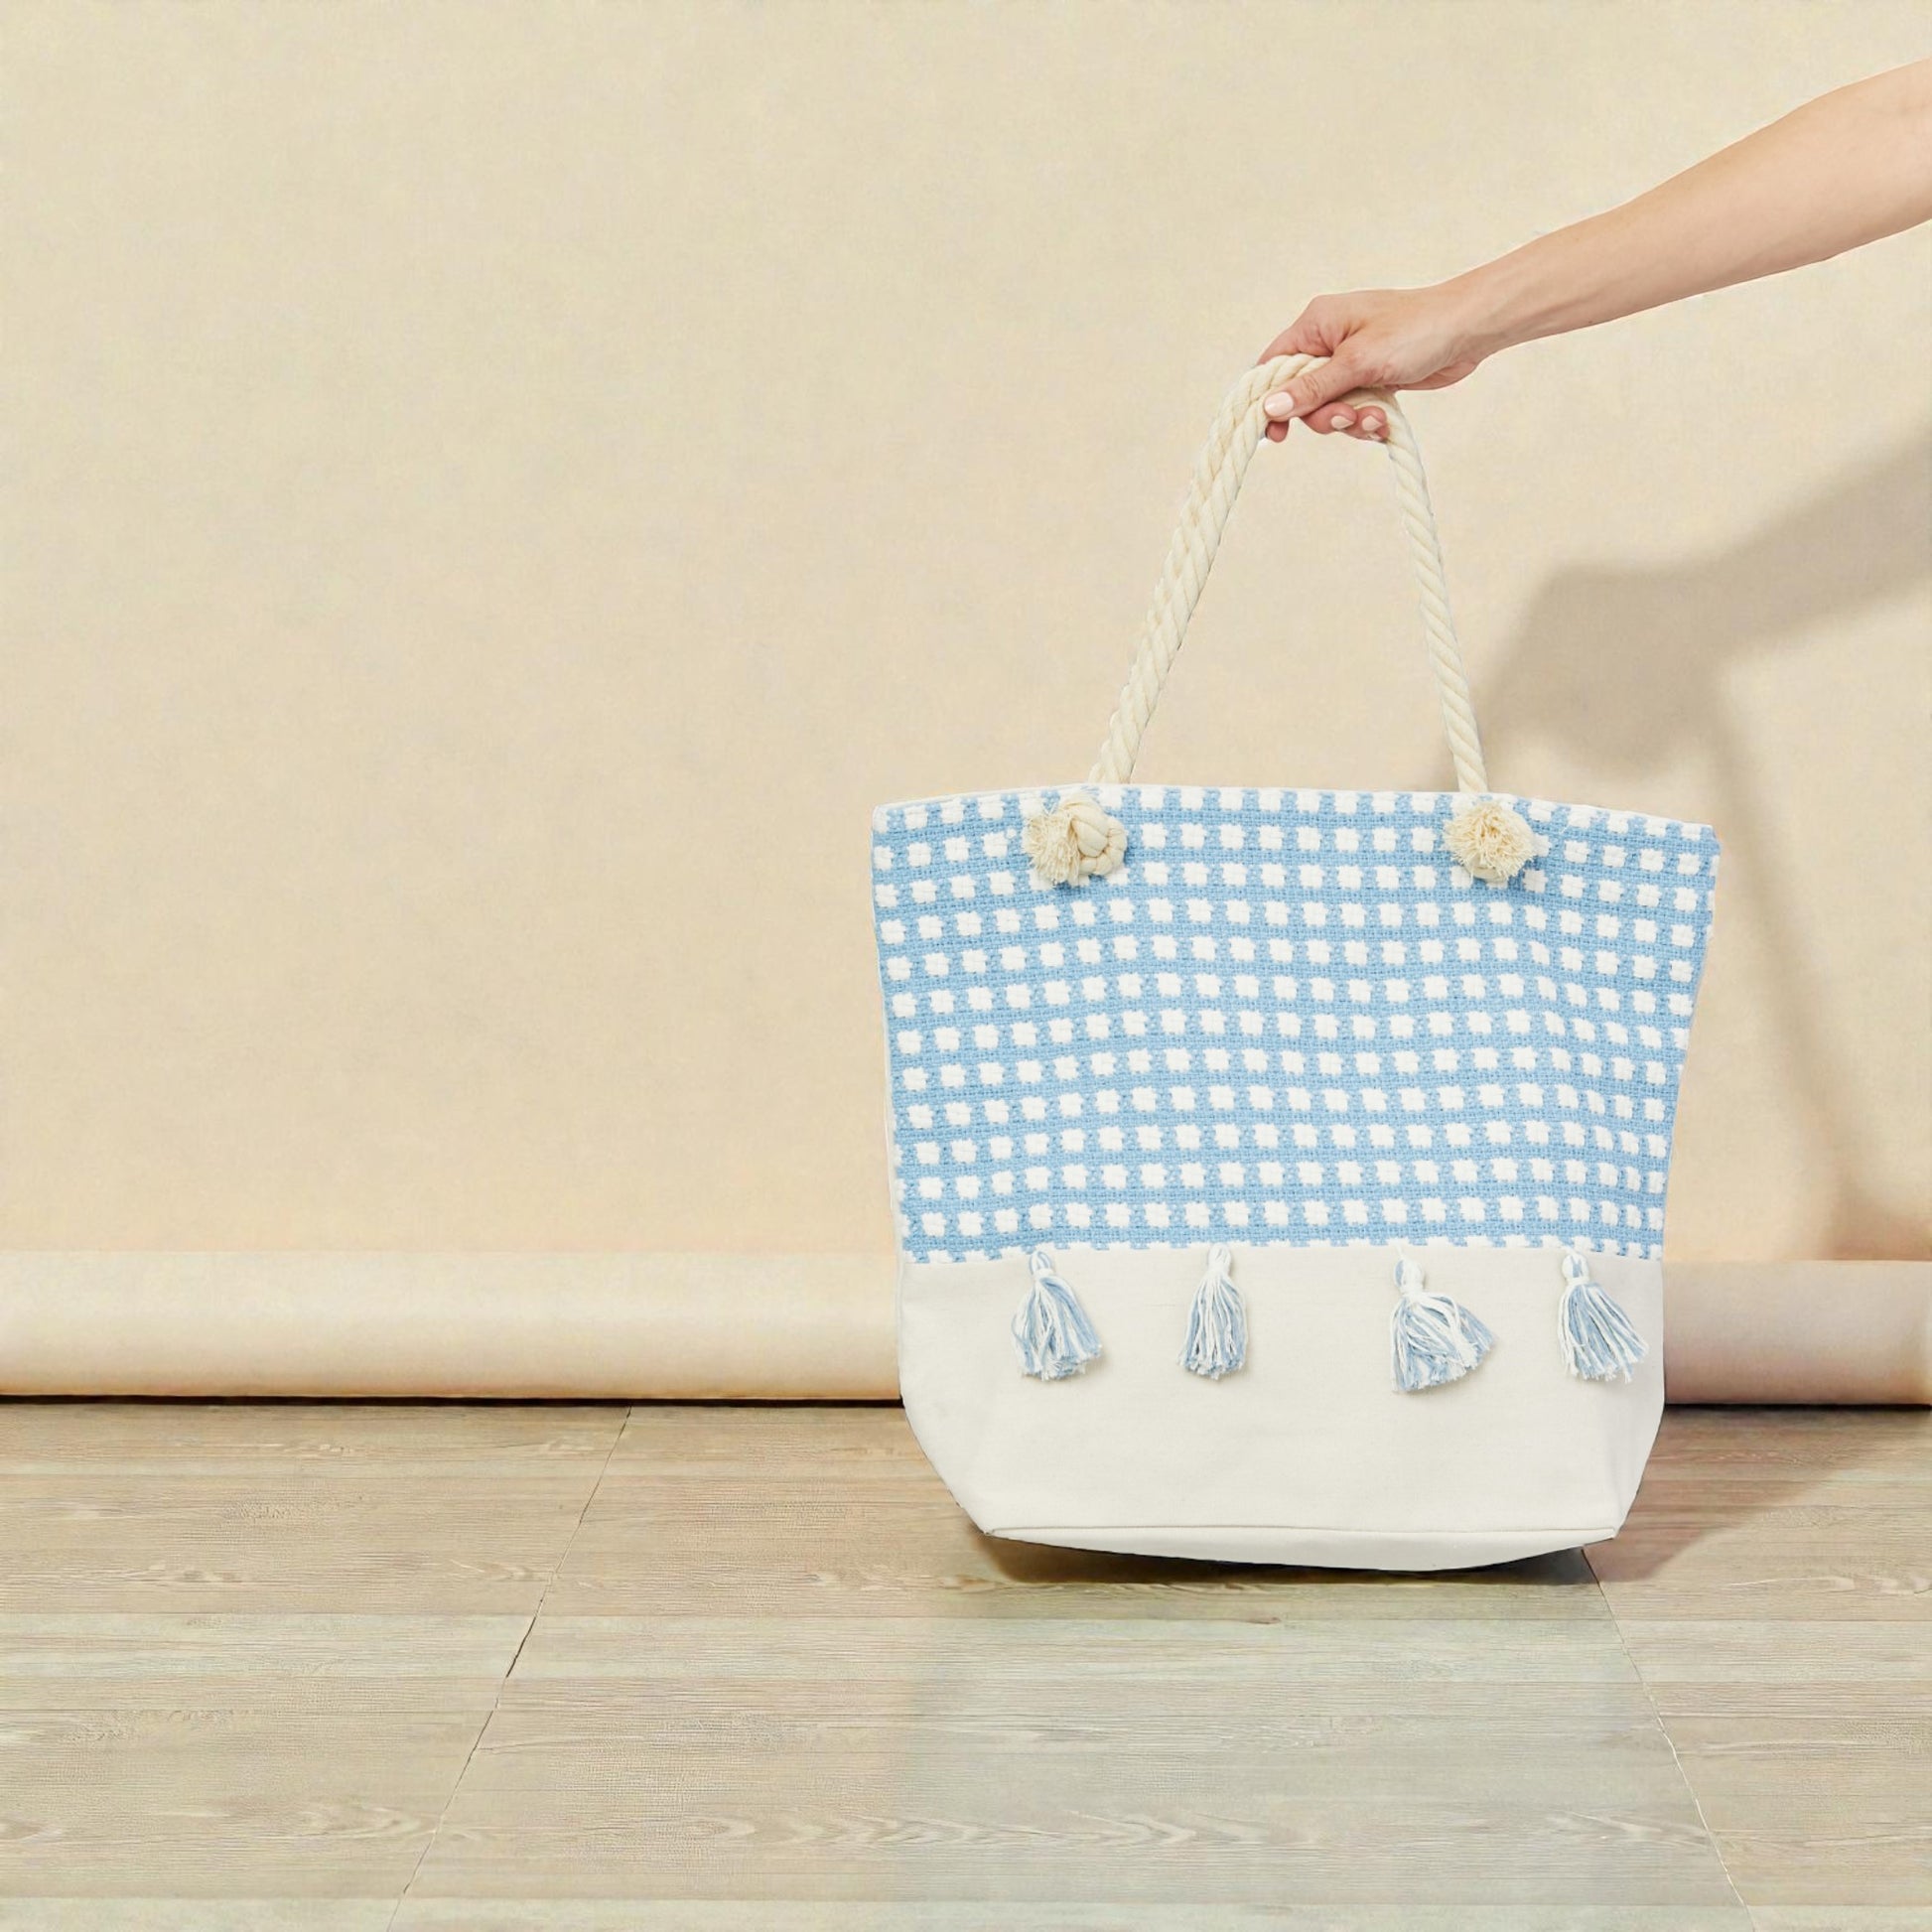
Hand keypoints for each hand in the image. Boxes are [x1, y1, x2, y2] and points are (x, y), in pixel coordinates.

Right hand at [1256, 285, 1486, 441]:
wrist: (1469, 330)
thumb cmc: (1416, 330)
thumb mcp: (1357, 363)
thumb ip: (1312, 388)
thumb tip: (1269, 407)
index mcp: (1317, 325)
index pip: (1273, 366)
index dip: (1268, 401)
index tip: (1274, 433)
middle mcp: (1329, 342)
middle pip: (1301, 395)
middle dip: (1323, 415)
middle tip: (1347, 418)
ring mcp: (1351, 362)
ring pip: (1329, 408)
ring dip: (1350, 421)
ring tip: (1376, 418)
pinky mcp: (1372, 379)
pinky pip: (1353, 410)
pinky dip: (1366, 421)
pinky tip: (1385, 420)